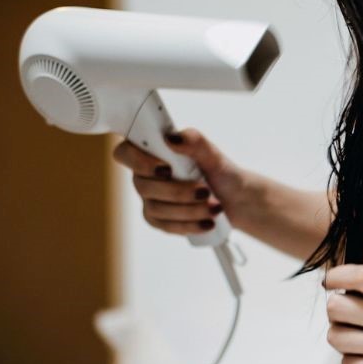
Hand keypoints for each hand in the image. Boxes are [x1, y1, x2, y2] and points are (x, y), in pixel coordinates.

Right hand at [112, 128, 265, 236]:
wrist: (236, 199)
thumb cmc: (222, 173)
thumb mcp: (213, 154)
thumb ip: (194, 141)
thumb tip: (171, 137)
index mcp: (153, 151)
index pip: (125, 152)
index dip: (138, 161)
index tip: (167, 168)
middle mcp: (146, 174)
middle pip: (142, 186)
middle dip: (177, 191)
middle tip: (206, 191)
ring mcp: (150, 198)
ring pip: (155, 208)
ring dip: (188, 209)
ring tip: (215, 206)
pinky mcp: (159, 219)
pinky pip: (165, 226)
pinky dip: (189, 225)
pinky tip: (207, 222)